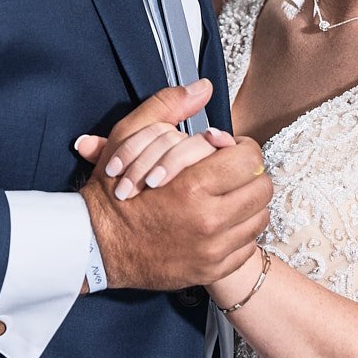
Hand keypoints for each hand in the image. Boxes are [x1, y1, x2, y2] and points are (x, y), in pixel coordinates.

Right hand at [74, 84, 271, 290]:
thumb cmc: (113, 193)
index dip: (242, 149)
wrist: (95, 246)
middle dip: (249, 175)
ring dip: (247, 204)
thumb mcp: (130, 139)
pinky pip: (248, 246)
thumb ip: (168, 107)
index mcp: (193, 186)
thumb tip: (202, 88)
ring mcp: (212, 250)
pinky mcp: (212, 269)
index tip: (229, 151)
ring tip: (225, 196)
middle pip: (262, 189)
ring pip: (259, 218)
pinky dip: (238, 232)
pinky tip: (218, 223)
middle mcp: (209, 221)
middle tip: (230, 173)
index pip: (250, 159)